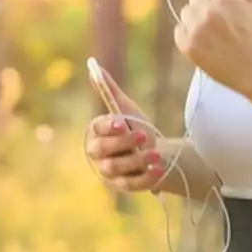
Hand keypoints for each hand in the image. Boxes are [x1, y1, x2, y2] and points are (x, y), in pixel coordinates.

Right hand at [84, 65, 166, 192]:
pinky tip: (159, 169)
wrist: (157, 152)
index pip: (97, 130)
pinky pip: (131, 184)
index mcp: (98, 133)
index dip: (108, 127)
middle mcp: (99, 155)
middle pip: (102, 151)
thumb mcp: (127, 109)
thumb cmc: (137, 128)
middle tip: (143, 136)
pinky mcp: (124, 186)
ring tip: (156, 154)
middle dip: (122, 143)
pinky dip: (145, 178)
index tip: (122, 122)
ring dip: (136, 161)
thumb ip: (109, 90)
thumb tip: (93, 65)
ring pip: (116, 168)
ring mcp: (110, 172)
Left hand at [174, 0, 251, 98]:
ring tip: (213, 32)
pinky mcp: (187, 46)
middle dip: (206, 4)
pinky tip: (205, 41)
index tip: (225, 5)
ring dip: (196, 18)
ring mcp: (195, 29)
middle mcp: (206, 11)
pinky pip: (179, 30)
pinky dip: (188, 34)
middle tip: (221, 20)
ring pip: (186, 12)